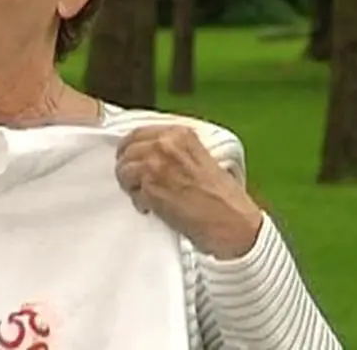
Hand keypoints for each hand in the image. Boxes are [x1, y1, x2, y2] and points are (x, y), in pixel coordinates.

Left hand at [115, 125, 262, 259]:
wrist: (233, 224)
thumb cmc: (223, 198)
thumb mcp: (201, 159)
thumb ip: (174, 150)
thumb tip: (149, 153)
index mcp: (180, 135)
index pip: (138, 133)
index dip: (131, 149)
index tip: (132, 159)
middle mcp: (165, 144)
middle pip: (126, 150)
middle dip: (128, 166)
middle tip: (135, 180)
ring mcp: (155, 165)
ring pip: (123, 169)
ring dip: (131, 184)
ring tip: (146, 195)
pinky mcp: (150, 188)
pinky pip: (131, 191)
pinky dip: (138, 201)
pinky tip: (151, 207)